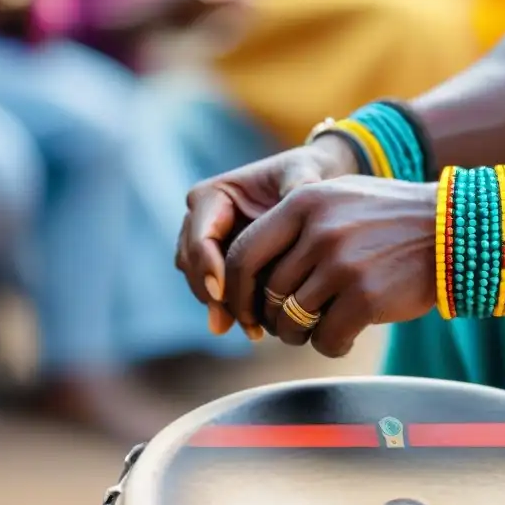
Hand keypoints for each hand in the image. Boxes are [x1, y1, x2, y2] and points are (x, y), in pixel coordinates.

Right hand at [176, 136, 359, 337]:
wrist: (311, 188)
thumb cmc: (305, 175)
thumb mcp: (304, 175)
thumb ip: (298, 186)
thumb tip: (297, 196)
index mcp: (212, 196)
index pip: (200, 236)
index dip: (208, 266)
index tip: (222, 293)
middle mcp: (201, 221)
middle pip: (192, 264)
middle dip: (213, 295)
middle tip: (239, 320)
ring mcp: (208, 246)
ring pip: (201, 283)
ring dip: (222, 308)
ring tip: (253, 329)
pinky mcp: (221, 266)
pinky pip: (218, 293)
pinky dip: (234, 311)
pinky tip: (257, 330)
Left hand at [223, 176, 438, 357]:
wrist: (454, 231)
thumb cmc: (390, 220)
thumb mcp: (338, 197)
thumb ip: (294, 222)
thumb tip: (244, 268)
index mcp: (302, 202)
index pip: (242, 254)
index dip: (235, 290)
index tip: (243, 309)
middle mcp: (318, 231)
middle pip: (268, 293)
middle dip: (272, 318)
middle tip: (287, 325)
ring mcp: (342, 265)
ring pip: (292, 321)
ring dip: (299, 335)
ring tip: (318, 329)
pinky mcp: (366, 297)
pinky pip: (326, 339)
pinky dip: (331, 346)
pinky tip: (346, 336)